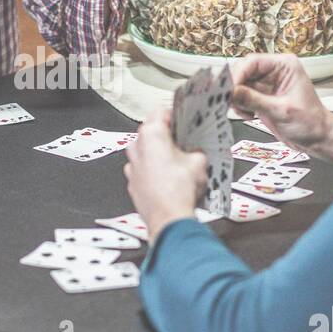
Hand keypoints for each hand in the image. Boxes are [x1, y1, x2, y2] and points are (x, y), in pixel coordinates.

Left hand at [123, 108, 207, 238]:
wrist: (168, 220)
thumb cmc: (179, 190)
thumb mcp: (200, 162)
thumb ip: (197, 150)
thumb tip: (196, 153)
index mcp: (151, 134)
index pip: (162, 111)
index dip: (178, 115)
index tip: (186, 120)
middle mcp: (137, 148)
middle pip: (153, 132)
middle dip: (169, 136)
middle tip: (187, 141)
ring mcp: (132, 166)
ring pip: (147, 152)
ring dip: (161, 154)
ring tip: (181, 162)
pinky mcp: (134, 183)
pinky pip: (145, 170)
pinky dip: (156, 171)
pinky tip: (171, 179)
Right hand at [231, 53, 332, 149]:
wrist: (318, 139)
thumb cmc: (310, 122)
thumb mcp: (280, 110)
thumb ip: (252, 100)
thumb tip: (229, 92)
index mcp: (284, 66)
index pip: (252, 62)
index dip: (237, 75)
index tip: (227, 90)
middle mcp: (274, 72)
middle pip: (242, 72)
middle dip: (235, 88)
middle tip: (230, 102)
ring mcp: (267, 85)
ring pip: (239, 85)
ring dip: (236, 99)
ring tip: (246, 112)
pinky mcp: (262, 97)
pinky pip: (241, 96)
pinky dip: (240, 106)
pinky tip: (250, 115)